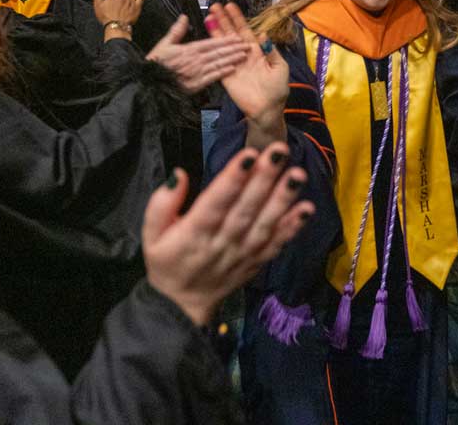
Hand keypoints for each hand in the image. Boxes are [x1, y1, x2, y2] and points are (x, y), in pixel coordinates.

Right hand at [143, 143, 313, 325]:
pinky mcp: (257, 262)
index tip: (249, 154)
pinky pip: (276, 244)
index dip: (233, 179)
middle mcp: (221, 243)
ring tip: (297, 175)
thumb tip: (179, 174)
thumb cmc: (167, 260)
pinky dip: (293, 228)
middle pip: (245, 208)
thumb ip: (161, 204)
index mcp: (193, 233)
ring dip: (283, 200)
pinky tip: (307, 209)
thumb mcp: (151, 235)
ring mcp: (243, 254)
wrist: (183, 305)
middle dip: (264, 178)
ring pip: (265, 224)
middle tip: (280, 151)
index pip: (215, 203)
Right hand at [146, 16, 251, 92]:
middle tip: (247, 44)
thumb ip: (176, 31)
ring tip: (244, 55)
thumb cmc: (156, 63)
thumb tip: (184, 17)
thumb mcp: (164, 44)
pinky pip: (212, 77)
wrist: (149, 84)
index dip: (225, 40)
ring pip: (218, 63)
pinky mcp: (196, 84)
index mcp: (189, 49)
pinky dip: (223, 72)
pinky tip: (233, 68)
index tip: (237, 37)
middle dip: (234, 48)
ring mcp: (197, 72)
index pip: (211, 43)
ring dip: (232, 58)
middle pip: (218, 52)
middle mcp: (195, 59)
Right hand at [208, 2, 289, 144]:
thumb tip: (263, 34)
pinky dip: (212, 50)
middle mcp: (243, 55)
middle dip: (224, 20)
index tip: (231, 6)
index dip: (237, 19)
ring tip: (209, 16)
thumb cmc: (277, 90)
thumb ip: (272, 51)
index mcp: (257, 52)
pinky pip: (218, 60)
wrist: (267, 110)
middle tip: (215, 6)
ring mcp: (233, 64)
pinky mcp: (226, 75)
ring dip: (216, 30)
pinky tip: (206, 38)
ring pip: (222, 44)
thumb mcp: (280, 68)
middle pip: (231, 33)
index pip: (245, 31)